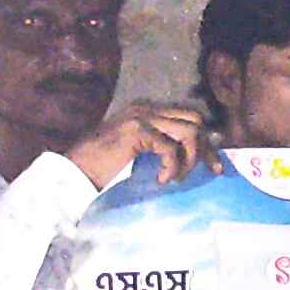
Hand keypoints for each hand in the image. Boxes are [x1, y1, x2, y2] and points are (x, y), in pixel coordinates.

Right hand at [62, 104, 208, 188]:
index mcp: (148, 111)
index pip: (190, 118)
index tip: (215, 166)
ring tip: (175, 177)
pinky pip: (170, 148)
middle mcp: (146, 109)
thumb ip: (164, 147)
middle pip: (196, 120)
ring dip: (189, 159)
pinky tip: (161, 180)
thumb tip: (197, 155)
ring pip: (189, 131)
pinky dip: (172, 167)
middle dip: (207, 147)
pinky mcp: (135, 131)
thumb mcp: (141, 153)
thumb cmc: (104, 168)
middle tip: (211, 171)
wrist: (73, 172)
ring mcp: (141, 117)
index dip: (206, 141)